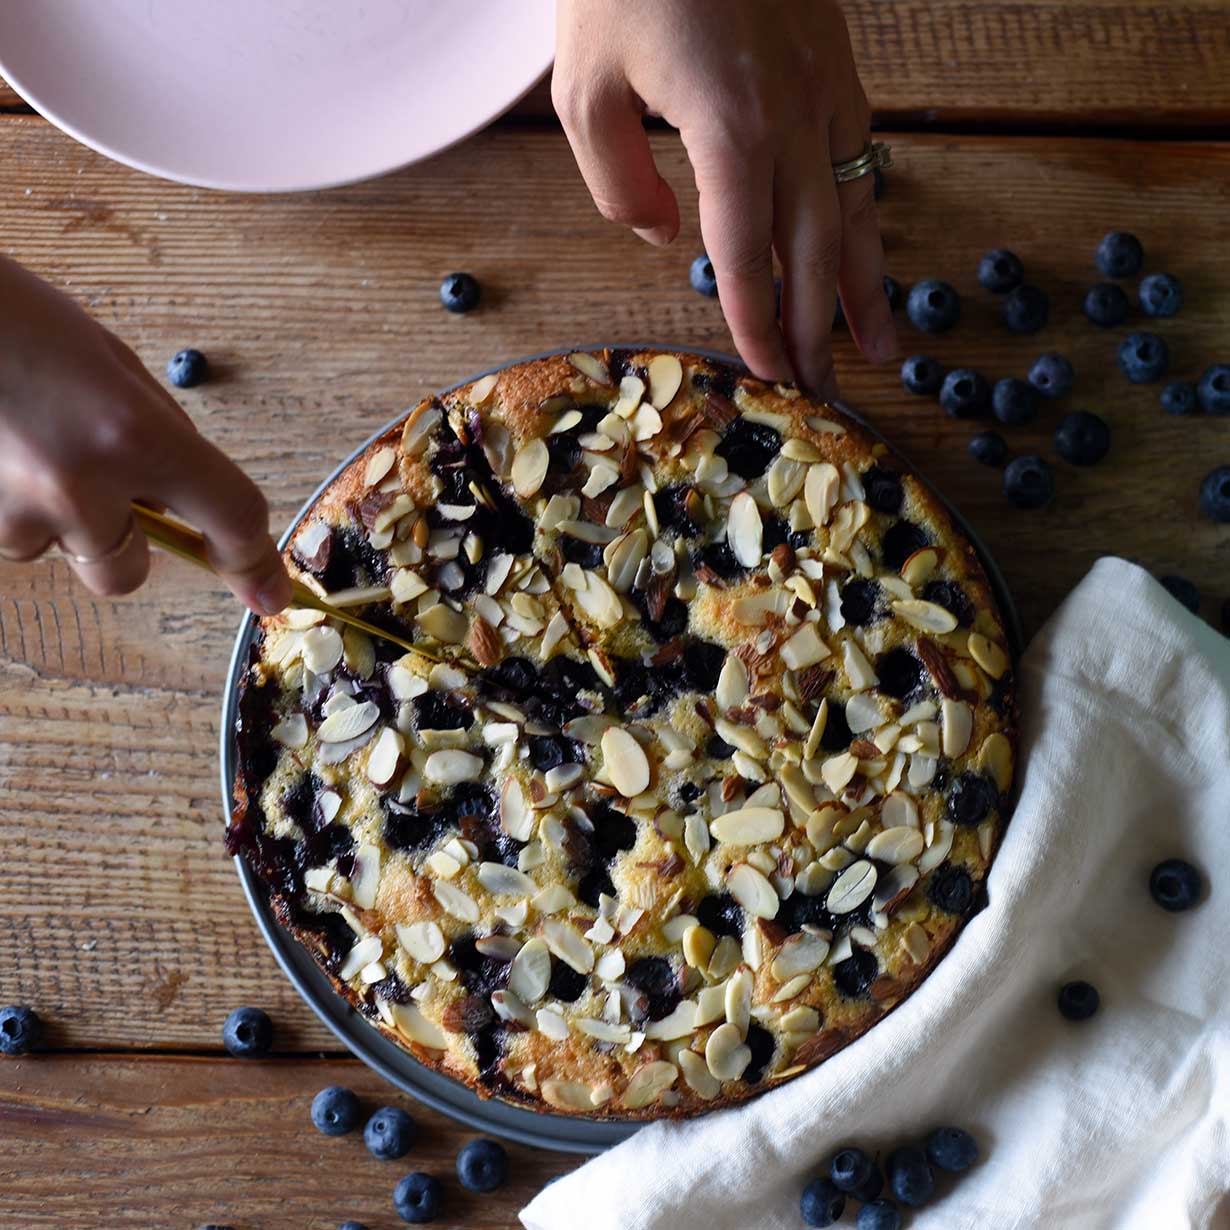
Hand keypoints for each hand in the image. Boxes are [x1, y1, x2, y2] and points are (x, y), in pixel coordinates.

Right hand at [0, 256, 288, 612]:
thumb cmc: (16, 321)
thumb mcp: (112, 362)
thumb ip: (159, 432)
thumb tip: (186, 491)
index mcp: (135, 434)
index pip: (228, 515)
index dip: (254, 561)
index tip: (270, 592)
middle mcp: (79, 487)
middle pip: (130, 572)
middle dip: (127, 543)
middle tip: (101, 485)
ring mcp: (13, 510)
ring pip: (63, 555)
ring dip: (61, 522)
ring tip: (29, 445)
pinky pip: (15, 538)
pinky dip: (16, 507)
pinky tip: (2, 450)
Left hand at [553, 0, 894, 397]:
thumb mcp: (583, 83)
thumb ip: (615, 179)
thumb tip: (665, 238)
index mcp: (730, 124)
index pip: (745, 250)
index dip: (757, 321)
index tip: (767, 376)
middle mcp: (796, 113)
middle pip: (813, 247)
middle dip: (816, 330)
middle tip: (824, 398)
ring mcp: (828, 89)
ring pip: (854, 211)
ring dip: (863, 290)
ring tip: (879, 354)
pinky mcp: (838, 69)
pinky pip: (859, 164)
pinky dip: (865, 224)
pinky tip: (866, 259)